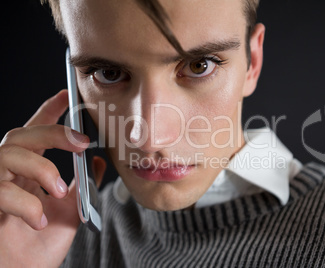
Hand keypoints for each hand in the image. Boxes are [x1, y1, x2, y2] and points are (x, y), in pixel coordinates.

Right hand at [0, 90, 105, 267]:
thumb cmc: (40, 248)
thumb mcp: (71, 211)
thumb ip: (82, 186)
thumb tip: (99, 162)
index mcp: (29, 172)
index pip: (36, 133)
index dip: (48, 111)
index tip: (66, 94)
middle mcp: (8, 174)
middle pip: (20, 135)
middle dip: (52, 132)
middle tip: (81, 142)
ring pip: (7, 154)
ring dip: (40, 168)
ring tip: (59, 189)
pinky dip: (25, 203)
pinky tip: (38, 220)